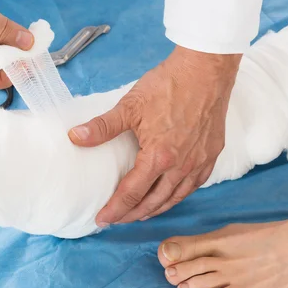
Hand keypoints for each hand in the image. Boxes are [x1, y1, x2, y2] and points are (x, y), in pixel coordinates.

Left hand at [69, 45, 241, 224]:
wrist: (205, 69)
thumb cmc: (169, 85)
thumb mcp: (130, 106)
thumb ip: (102, 127)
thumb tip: (75, 137)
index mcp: (159, 157)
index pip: (132, 194)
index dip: (116, 209)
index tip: (103, 219)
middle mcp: (182, 166)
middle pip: (155, 202)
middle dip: (134, 214)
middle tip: (119, 219)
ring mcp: (200, 161)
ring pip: (177, 196)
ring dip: (157, 208)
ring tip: (142, 213)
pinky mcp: (213, 153)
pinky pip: (195, 184)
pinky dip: (180, 194)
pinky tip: (172, 193)